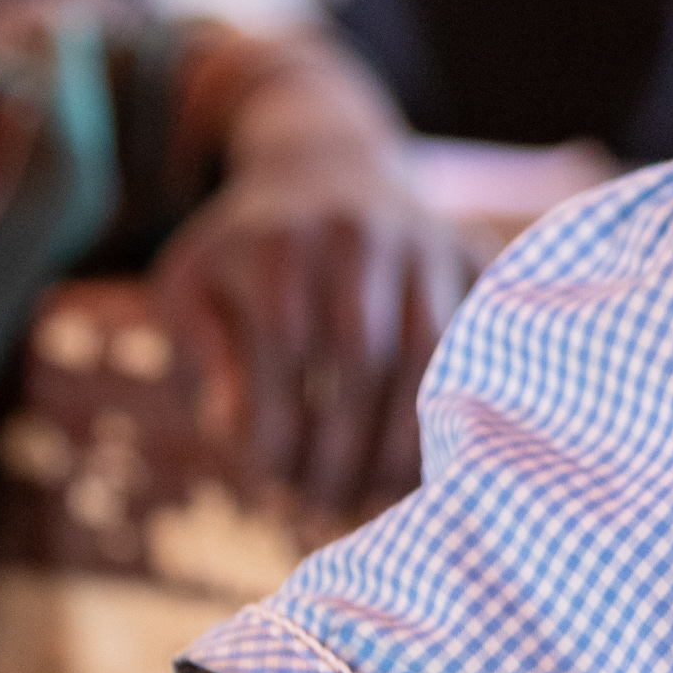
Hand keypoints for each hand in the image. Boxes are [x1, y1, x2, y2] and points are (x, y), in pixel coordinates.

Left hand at [153, 34, 482, 522]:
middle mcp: (362, 231)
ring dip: (405, 442)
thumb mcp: (192, 286)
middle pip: (363, 359)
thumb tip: (233, 431)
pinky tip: (424, 459)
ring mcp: (428, 240)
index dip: (279, 432)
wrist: (327, 165)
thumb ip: (203, 355)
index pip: (285, 351)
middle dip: (343, 450)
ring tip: (373, 494)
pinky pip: (479, 344)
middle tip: (321, 507)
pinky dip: (457, 410)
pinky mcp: (476, 255)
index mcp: (282, 239)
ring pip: (433, 355)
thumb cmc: (248, 251)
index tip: (270, 488)